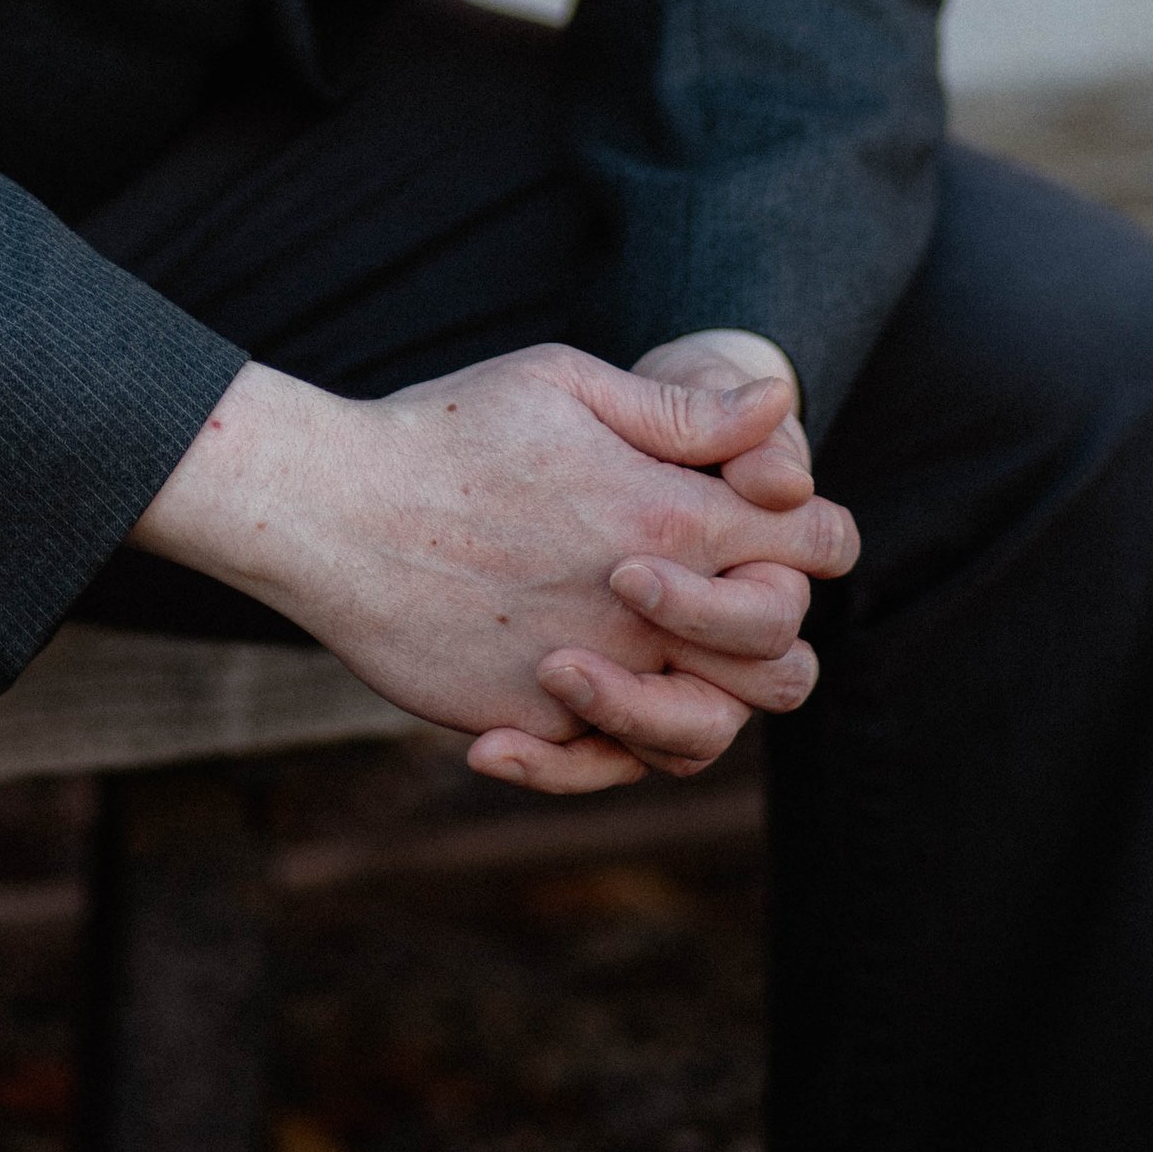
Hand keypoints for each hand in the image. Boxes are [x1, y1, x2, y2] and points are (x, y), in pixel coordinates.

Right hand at [129, 346, 856, 798]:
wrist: (334, 510)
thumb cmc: (447, 430)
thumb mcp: (564, 384)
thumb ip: (679, 408)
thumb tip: (782, 409)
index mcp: (673, 513)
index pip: (818, 541)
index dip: (816, 528)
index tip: (781, 518)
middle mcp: (652, 612)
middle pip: (787, 653)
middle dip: (773, 616)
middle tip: (716, 583)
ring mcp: (596, 678)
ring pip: (711, 732)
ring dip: (702, 697)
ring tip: (650, 651)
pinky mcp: (536, 725)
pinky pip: (610, 767)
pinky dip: (605, 747)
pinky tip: (565, 690)